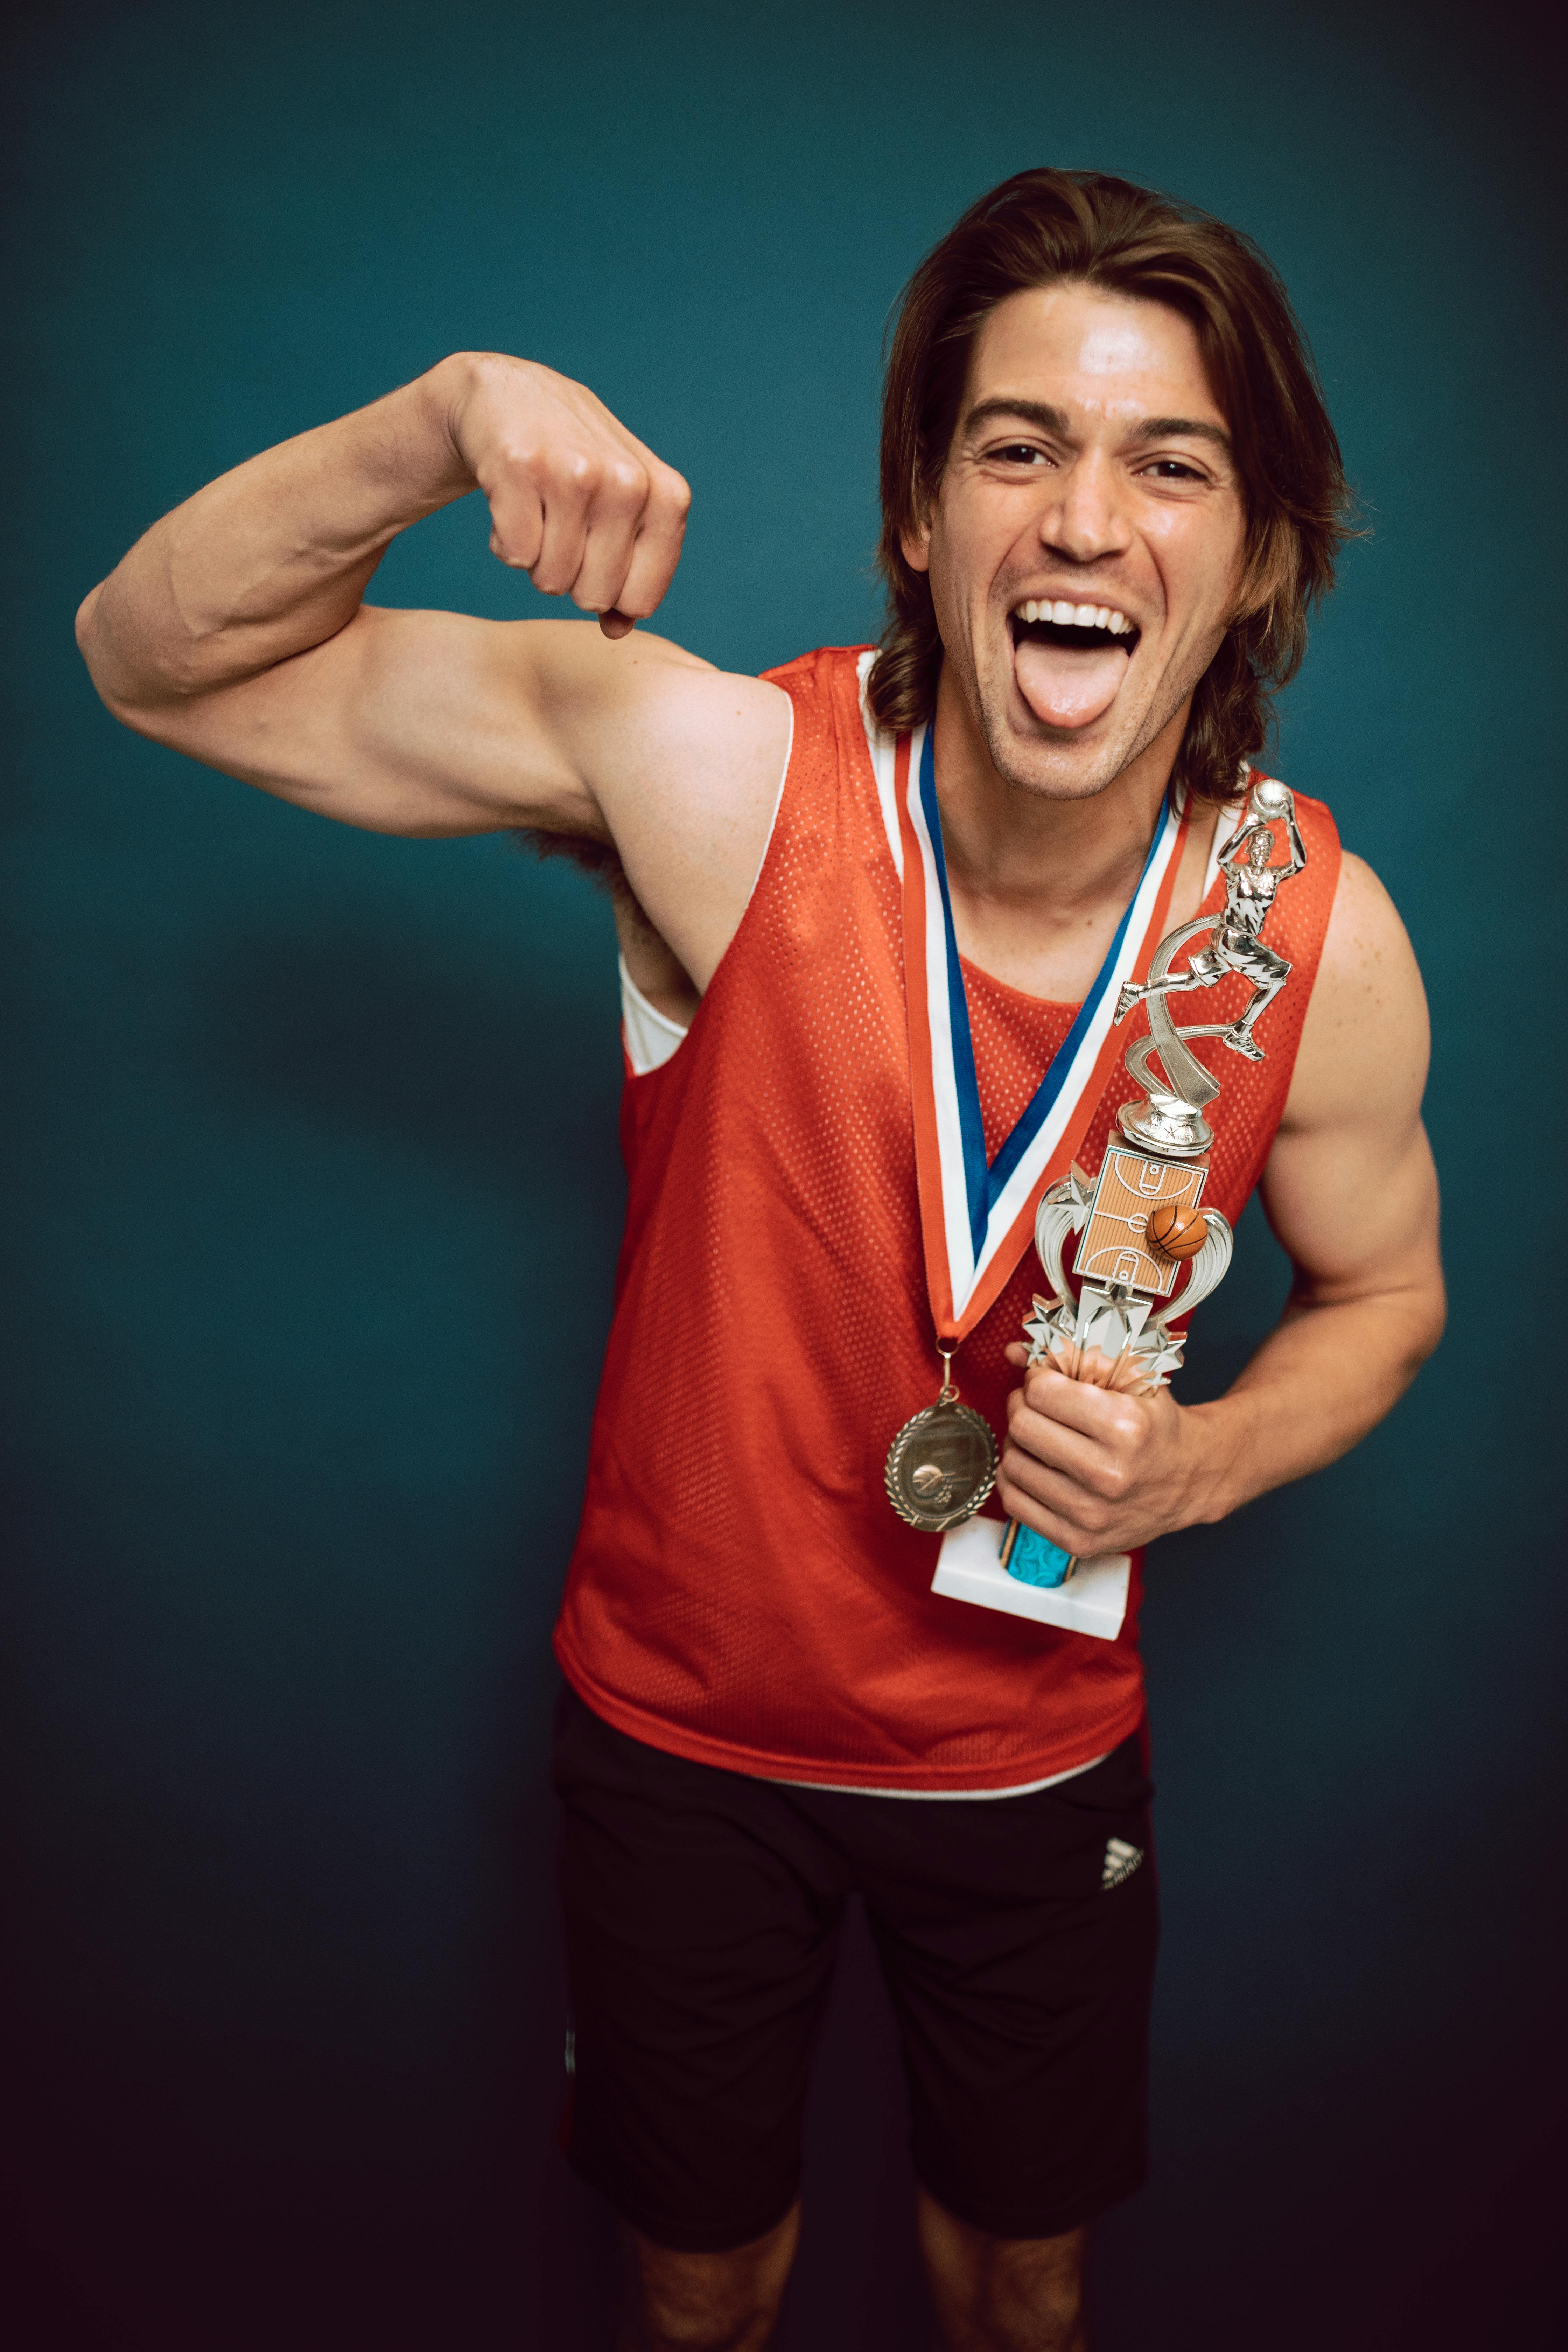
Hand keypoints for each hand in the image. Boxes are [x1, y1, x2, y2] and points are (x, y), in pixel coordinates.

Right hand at [438, 353, 690, 638]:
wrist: (509, 397)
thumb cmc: (574, 464)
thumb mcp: (622, 510)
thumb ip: (632, 572)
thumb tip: (617, 631)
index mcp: (666, 496)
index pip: (640, 600)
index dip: (611, 591)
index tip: (598, 552)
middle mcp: (627, 481)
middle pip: (593, 597)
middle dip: (571, 575)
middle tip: (560, 526)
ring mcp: (575, 471)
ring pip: (551, 580)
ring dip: (536, 558)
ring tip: (537, 509)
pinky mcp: (521, 467)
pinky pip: (514, 556)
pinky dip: (504, 541)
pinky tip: (510, 500)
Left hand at [998, 1344, 1217, 1557]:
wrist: (1190, 1480)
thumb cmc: (1156, 1425)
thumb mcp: (1131, 1378)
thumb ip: (1072, 1356)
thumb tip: (1012, 1351)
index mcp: (1126, 1427)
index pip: (1041, 1391)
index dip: (1037, 1378)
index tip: (1048, 1380)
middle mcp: (1109, 1474)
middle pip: (1023, 1426)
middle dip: (1022, 1407)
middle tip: (1036, 1405)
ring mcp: (1092, 1514)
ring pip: (1012, 1465)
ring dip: (1017, 1443)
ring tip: (1039, 1436)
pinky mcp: (1079, 1542)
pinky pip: (1014, 1504)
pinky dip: (1016, 1479)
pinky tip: (1036, 1466)